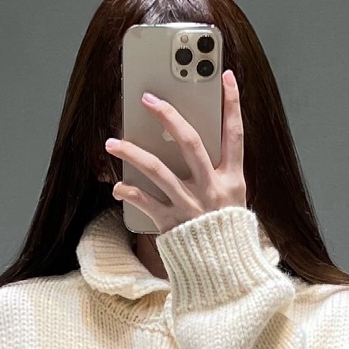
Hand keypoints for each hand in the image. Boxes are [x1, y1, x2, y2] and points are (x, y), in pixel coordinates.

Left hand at [105, 69, 246, 234]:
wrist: (222, 272)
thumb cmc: (223, 229)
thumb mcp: (232, 198)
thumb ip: (216, 169)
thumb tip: (186, 138)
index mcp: (233, 179)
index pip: (235, 134)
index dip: (232, 103)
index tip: (226, 76)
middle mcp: (212, 189)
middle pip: (190, 143)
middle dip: (169, 116)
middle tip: (148, 98)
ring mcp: (190, 206)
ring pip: (158, 170)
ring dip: (132, 153)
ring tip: (113, 142)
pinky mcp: (171, 224)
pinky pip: (145, 203)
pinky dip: (129, 193)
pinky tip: (117, 187)